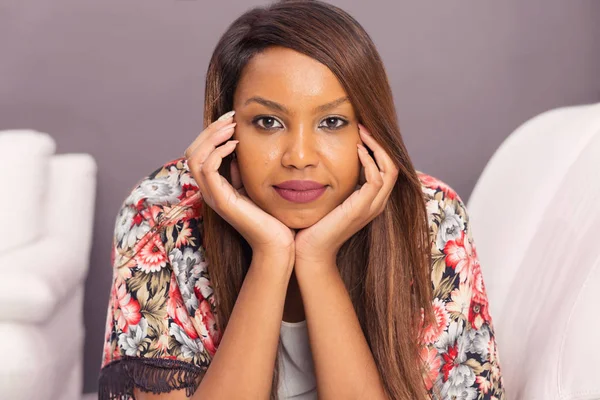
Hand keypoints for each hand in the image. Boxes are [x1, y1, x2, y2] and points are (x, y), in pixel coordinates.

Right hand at [185, 111, 294, 264]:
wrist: (278, 243)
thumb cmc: (272, 215)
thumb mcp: (255, 183)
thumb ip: (242, 167)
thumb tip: (237, 145)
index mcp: (216, 186)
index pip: (200, 152)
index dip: (212, 132)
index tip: (232, 118)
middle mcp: (210, 190)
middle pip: (192, 151)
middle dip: (210, 129)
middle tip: (231, 116)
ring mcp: (213, 196)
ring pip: (194, 157)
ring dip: (212, 136)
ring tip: (231, 126)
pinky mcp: (221, 201)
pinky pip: (207, 169)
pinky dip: (217, 152)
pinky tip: (235, 144)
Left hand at [294, 124, 398, 265]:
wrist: (309, 250)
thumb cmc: (313, 224)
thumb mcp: (328, 197)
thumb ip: (335, 181)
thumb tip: (326, 160)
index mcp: (370, 200)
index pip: (386, 167)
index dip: (377, 147)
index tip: (360, 130)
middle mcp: (376, 203)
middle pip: (393, 165)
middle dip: (379, 142)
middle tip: (363, 125)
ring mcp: (371, 206)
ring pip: (389, 169)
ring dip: (376, 147)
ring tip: (361, 132)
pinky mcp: (362, 208)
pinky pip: (376, 179)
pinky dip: (369, 161)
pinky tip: (356, 149)